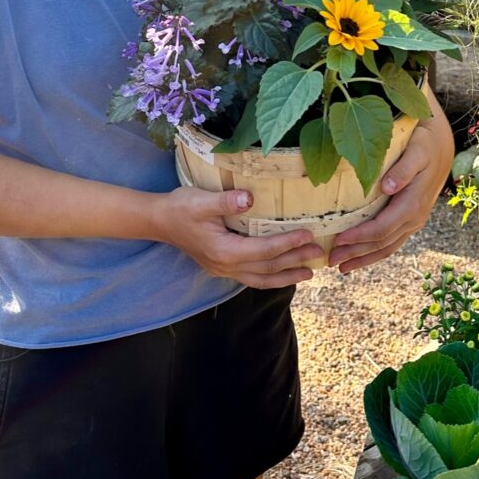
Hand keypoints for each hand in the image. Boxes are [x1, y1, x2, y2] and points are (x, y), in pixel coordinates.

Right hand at [154, 185, 322, 288]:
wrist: (159, 221)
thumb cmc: (180, 207)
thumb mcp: (201, 200)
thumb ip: (226, 201)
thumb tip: (249, 198)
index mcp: (225, 251)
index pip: (264, 250)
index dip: (288, 243)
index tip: (308, 235)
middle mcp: (226, 266)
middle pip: (268, 267)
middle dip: (295, 261)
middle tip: (319, 254)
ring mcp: (224, 270)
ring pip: (262, 279)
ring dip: (287, 275)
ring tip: (309, 271)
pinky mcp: (223, 268)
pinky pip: (253, 278)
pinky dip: (272, 277)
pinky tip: (283, 272)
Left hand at [329, 92, 453, 273]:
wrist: (441, 146)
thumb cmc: (423, 144)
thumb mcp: (416, 150)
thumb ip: (403, 169)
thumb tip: (388, 187)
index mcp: (413, 204)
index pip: (382, 228)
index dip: (360, 237)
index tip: (338, 239)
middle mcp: (415, 218)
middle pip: (382, 243)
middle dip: (356, 253)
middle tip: (331, 260)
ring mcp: (414, 221)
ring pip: (388, 247)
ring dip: (364, 258)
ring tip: (341, 267)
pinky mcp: (410, 220)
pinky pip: (392, 242)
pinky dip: (374, 252)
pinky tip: (359, 256)